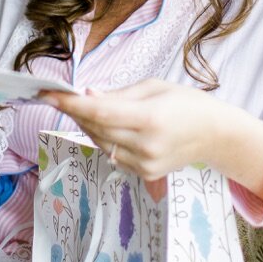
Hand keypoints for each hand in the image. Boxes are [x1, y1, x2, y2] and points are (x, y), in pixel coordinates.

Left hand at [40, 78, 225, 179]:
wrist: (216, 135)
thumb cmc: (188, 103)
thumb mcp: (156, 87)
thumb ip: (119, 94)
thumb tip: (87, 96)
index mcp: (150, 118)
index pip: (99, 112)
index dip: (69, 104)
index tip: (46, 94)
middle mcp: (145, 145)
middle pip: (95, 128)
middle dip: (76, 112)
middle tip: (64, 97)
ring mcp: (144, 163)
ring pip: (100, 143)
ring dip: (89, 126)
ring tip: (92, 110)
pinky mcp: (144, 174)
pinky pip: (112, 155)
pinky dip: (105, 140)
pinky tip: (113, 128)